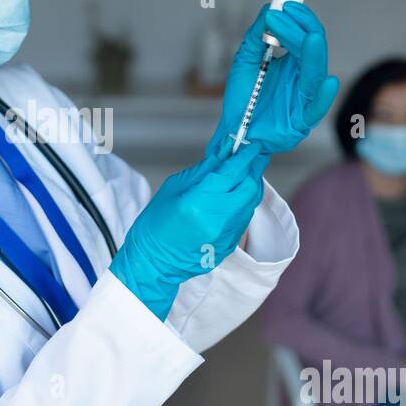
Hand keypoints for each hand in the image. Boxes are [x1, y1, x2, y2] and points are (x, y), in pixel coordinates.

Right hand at [109, 146, 268, 319]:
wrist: (153, 261)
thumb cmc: (156, 223)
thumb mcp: (174, 187)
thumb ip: (205, 169)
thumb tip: (226, 150)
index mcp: (198, 203)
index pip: (232, 172)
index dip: (245, 155)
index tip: (251, 144)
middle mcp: (216, 220)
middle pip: (249, 186)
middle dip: (252, 168)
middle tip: (249, 156)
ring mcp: (226, 234)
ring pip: (250, 202)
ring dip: (249, 185)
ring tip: (240, 175)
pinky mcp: (230, 244)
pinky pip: (244, 218)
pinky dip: (243, 203)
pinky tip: (233, 197)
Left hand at [206, 1, 339, 158]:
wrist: (233, 129)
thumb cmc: (243, 98)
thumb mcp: (245, 61)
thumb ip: (256, 37)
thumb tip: (267, 10)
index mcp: (294, 63)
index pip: (304, 35)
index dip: (298, 19)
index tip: (284, 6)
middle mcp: (303, 78)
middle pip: (311, 50)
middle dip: (300, 30)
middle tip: (282, 15)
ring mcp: (304, 98)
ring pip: (316, 74)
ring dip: (314, 55)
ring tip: (310, 37)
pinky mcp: (301, 120)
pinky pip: (316, 108)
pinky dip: (324, 96)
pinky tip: (328, 81)